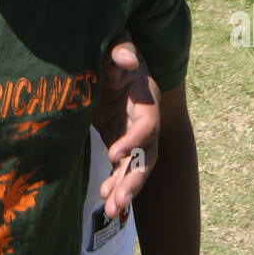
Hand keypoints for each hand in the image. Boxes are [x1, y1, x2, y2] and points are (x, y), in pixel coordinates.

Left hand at [92, 34, 159, 219]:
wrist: (107, 59)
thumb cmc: (111, 50)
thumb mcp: (115, 45)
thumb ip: (121, 48)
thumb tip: (128, 58)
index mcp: (146, 97)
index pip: (147, 123)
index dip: (134, 140)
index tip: (112, 153)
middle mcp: (146, 119)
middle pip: (147, 154)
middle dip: (134, 178)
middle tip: (119, 200)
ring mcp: (134, 133)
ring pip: (137, 167)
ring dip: (126, 189)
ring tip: (112, 209)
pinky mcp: (121, 140)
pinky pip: (123, 168)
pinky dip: (116, 184)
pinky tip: (105, 200)